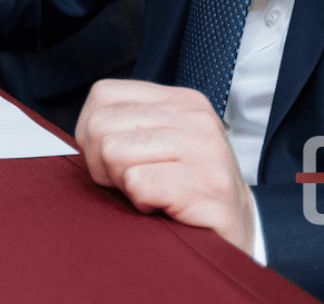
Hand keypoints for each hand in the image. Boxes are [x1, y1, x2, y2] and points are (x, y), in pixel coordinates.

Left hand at [75, 80, 256, 254]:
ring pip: (115, 153)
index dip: (90, 134)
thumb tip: (83, 133)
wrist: (240, 228)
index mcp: (180, 100)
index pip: (103, 95)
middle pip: (102, 127)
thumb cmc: (187, 188)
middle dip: (103, 165)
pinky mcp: (208, 186)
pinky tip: (164, 207)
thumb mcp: (159, 143)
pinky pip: (139, 184)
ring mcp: (205, 150)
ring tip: (151, 195)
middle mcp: (195, 118)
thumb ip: (126, 127)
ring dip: (124, 185)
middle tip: (132, 184)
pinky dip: (142, 203)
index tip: (110, 160)